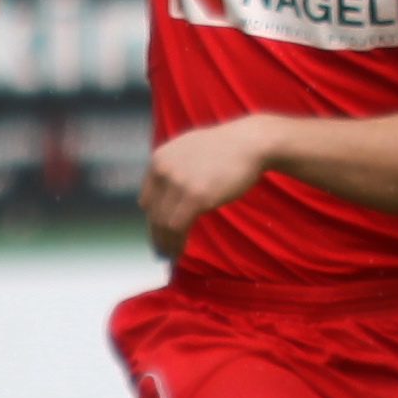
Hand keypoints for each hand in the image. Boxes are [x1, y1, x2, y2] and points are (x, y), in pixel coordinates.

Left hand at [141, 117, 277, 257]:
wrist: (250, 143)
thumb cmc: (227, 146)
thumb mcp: (189, 149)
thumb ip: (175, 167)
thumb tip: (172, 188)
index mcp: (158, 160)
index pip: (147, 198)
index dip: (154, 218)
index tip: (159, 231)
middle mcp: (162, 171)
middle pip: (152, 213)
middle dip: (156, 235)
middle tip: (161, 250)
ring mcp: (178, 184)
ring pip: (162, 223)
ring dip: (165, 243)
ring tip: (170, 254)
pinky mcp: (195, 198)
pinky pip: (177, 227)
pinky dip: (176, 243)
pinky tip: (180, 250)